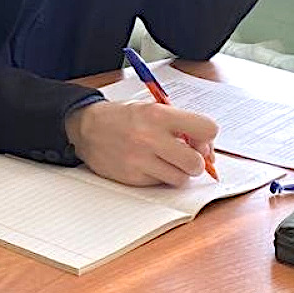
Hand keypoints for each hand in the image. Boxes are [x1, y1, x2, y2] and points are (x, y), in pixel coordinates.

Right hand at [65, 100, 216, 186]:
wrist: (86, 128)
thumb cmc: (123, 118)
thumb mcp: (152, 109)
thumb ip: (180, 125)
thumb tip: (207, 151)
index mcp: (158, 115)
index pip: (206, 129)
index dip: (208, 139)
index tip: (199, 141)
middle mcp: (150, 138)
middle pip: (197, 162)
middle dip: (196, 162)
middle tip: (185, 156)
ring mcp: (140, 160)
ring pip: (181, 178)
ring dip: (178, 172)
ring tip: (166, 161)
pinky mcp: (132, 177)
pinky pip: (160, 183)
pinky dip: (159, 177)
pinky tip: (147, 164)